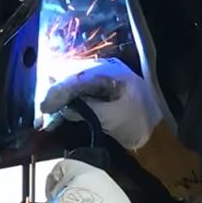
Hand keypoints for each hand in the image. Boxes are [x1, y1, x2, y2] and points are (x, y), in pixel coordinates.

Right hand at [40, 58, 160, 150]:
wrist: (158, 132)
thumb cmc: (140, 122)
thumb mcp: (114, 118)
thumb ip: (88, 110)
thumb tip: (65, 109)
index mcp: (111, 71)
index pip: (78, 76)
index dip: (59, 91)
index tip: (45, 106)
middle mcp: (105, 69)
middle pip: (72, 74)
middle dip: (55, 92)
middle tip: (43, 111)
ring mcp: (102, 78)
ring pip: (73, 82)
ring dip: (59, 97)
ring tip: (47, 114)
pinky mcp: (100, 90)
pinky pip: (78, 90)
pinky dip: (67, 101)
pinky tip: (58, 111)